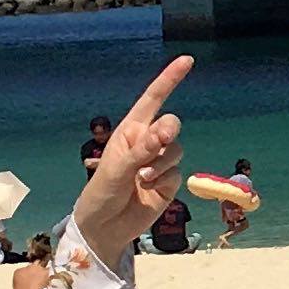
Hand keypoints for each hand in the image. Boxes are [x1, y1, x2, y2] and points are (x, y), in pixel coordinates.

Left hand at [74, 56, 192, 265]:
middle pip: (171, 125)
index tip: (187, 60)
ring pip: (176, 150)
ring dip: (161, 164)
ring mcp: (160, 162)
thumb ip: (141, 150)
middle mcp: (147, 142)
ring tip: (142, 179)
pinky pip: (177, 173)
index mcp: (131, 131)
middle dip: (168, 133)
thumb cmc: (101, 193)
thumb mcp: (117, 170)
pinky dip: (164, 181)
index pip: (153, 100)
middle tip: (159, 144)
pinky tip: (148, 191)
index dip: (169, 79)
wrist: (104, 228)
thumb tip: (166, 132)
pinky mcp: (169, 182)